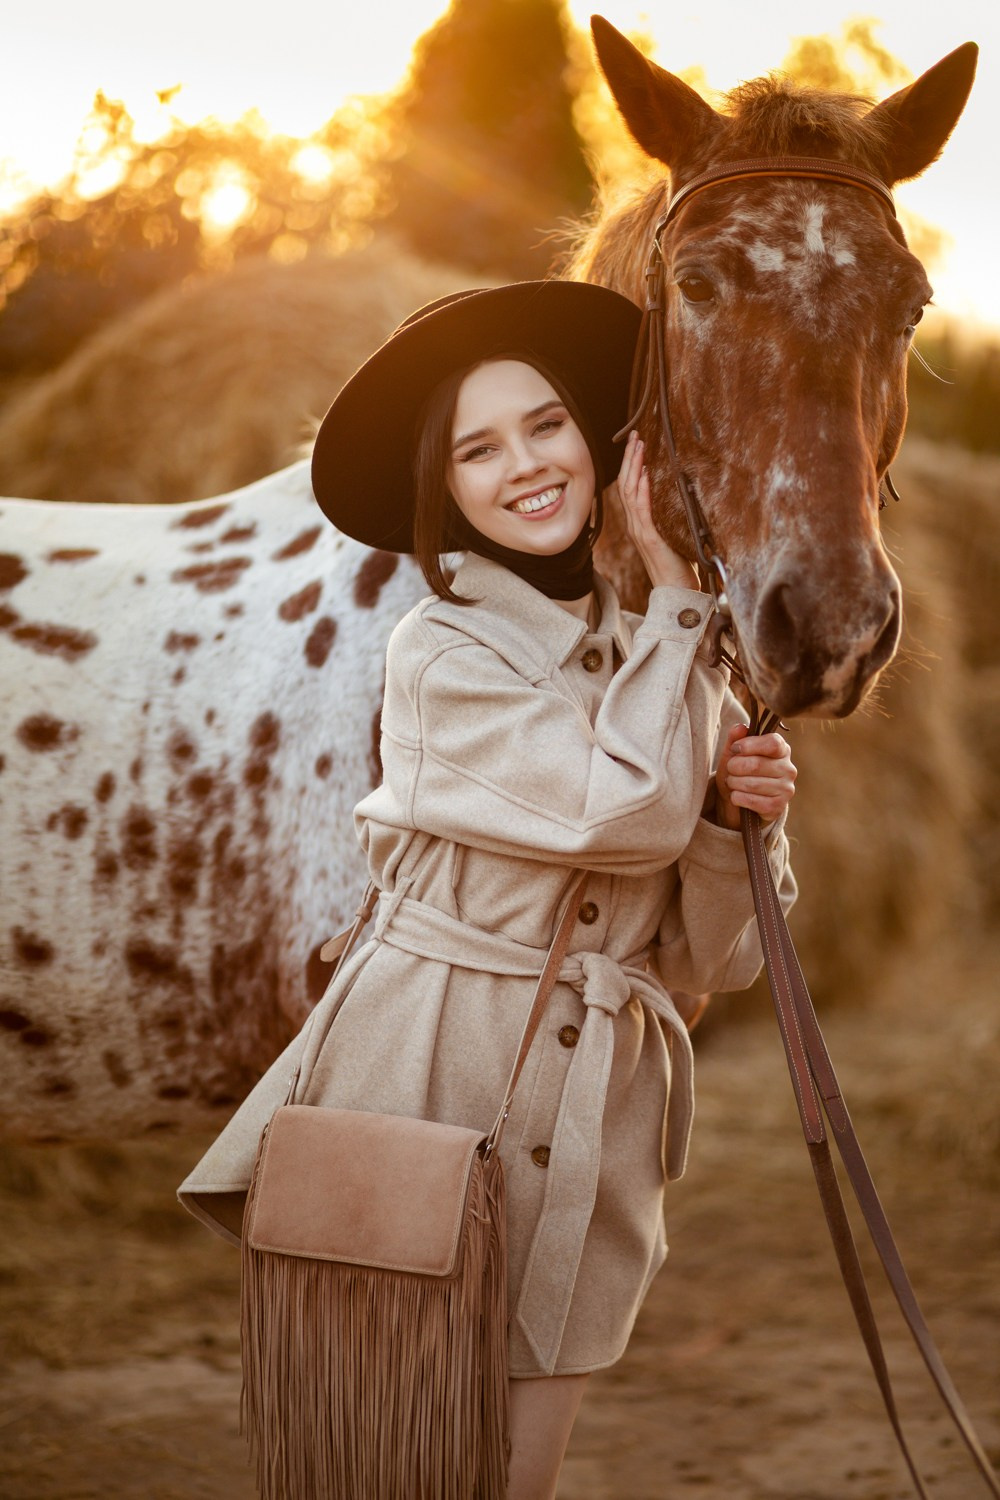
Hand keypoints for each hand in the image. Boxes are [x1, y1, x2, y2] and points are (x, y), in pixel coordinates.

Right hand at [616, 431, 698, 590]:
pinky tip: (647, 474)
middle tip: (635, 436)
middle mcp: (636, 525)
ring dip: (634, 468)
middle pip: (626, 485)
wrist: (676, 593)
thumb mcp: (675, 534)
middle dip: (629, 458)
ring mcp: (640, 532)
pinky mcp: (650, 539)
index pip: (630, 487)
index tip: (636, 443)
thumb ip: (672, 515)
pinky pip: (643, 511)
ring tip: (639, 447)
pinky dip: (644, 490)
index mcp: (640, 523)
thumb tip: (681, 492)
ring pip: (630, 493)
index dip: (631, 464)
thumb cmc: (680, 565)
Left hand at [715, 723, 796, 829]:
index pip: (772, 743)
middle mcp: (788, 769)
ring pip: (752, 784)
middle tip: (730, 770)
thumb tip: (740, 727)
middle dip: (735, 767)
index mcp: (782, 750)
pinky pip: (752, 801)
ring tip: (732, 782)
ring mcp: (786, 789)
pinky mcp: (778, 807)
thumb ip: (735, 738)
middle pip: (756, 764)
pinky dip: (737, 798)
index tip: (735, 749)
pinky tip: (736, 796)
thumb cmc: (740, 772)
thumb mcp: (734, 754)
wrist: (741, 802)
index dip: (750, 745)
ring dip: (734, 783)